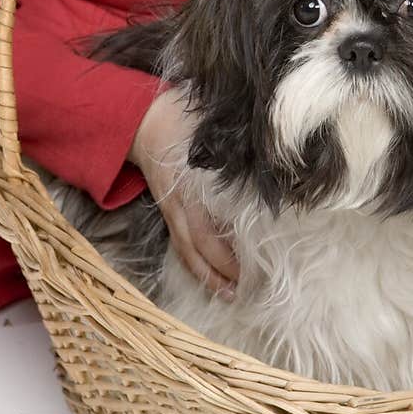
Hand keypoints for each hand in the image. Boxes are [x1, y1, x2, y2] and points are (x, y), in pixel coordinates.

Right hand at [129, 88, 238, 299]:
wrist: (142, 122)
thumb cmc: (180, 119)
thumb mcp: (208, 125)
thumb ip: (232, 142)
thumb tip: (270, 153)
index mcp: (191, 185)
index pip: (207, 228)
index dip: (226, 252)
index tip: (253, 265)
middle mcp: (180, 203)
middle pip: (198, 245)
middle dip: (221, 270)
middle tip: (246, 289)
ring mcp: (172, 210)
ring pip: (187, 251)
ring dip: (207, 275)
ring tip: (229, 294)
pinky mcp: (168, 212)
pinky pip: (179, 244)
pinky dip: (193, 264)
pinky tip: (210, 276)